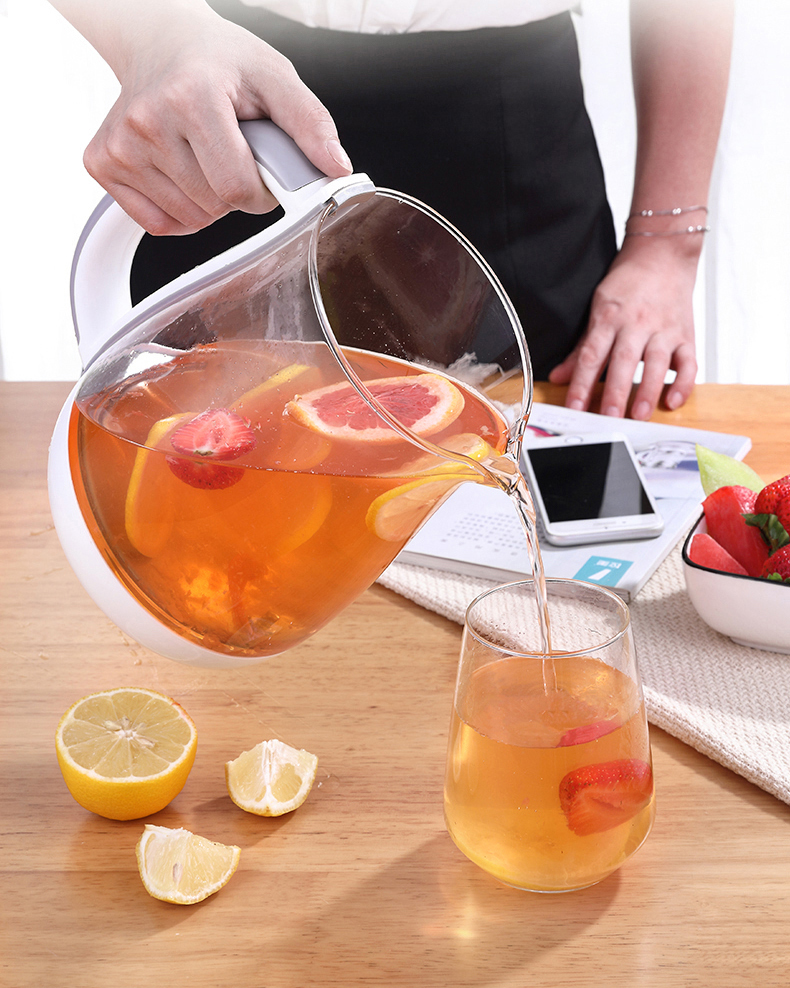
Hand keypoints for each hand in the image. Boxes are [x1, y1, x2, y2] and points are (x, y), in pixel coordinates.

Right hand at [80, 5, 351, 234]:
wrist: (160, 40)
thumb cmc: (219, 60)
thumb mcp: (274, 76)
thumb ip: (310, 124)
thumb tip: (336, 169)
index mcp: (191, 97)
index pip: (237, 189)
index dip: (261, 191)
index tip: (262, 169)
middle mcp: (147, 122)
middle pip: (214, 207)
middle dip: (236, 192)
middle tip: (232, 152)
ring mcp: (120, 145)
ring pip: (189, 220)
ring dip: (209, 202)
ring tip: (206, 155)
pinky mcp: (103, 163)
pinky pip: (158, 224)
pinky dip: (180, 212)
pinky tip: (182, 172)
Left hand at [548, 236, 699, 418]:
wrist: (664, 254)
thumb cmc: (628, 283)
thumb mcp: (599, 309)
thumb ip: (581, 347)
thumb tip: (559, 377)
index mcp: (609, 317)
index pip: (591, 355)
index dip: (581, 383)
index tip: (575, 407)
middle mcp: (637, 323)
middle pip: (623, 360)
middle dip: (615, 390)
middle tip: (609, 416)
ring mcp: (664, 329)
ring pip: (656, 362)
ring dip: (648, 390)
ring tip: (639, 414)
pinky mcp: (686, 335)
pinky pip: (689, 363)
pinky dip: (683, 383)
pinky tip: (672, 401)